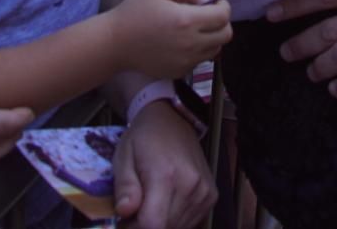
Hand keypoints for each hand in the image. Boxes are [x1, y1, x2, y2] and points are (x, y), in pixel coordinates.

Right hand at [109, 0, 231, 78]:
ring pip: (216, 49)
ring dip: (213, 37)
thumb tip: (205, 0)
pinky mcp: (180, 72)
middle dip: (223, 22)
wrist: (115, 43)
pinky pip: (200, 61)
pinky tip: (183, 41)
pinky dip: (199, 50)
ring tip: (197, 28)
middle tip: (210, 14)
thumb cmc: (135, 11)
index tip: (217, 2)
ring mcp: (186, 61)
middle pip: (225, 35)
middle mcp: (191, 44)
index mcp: (187, 21)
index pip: (223, 16)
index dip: (224, 6)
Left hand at [112, 99, 215, 228]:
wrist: (173, 119)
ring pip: (178, 228)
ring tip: (149, 205)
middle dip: (144, 226)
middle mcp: (190, 186)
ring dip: (161, 223)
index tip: (125, 220)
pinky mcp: (211, 196)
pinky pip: (191, 222)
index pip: (152, 225)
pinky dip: (175, 220)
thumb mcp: (124, 157)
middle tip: (134, 211)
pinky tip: (165, 204)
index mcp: (166, 175)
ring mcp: (204, 192)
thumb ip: (125, 187)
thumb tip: (124, 212)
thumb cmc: (144, 138)